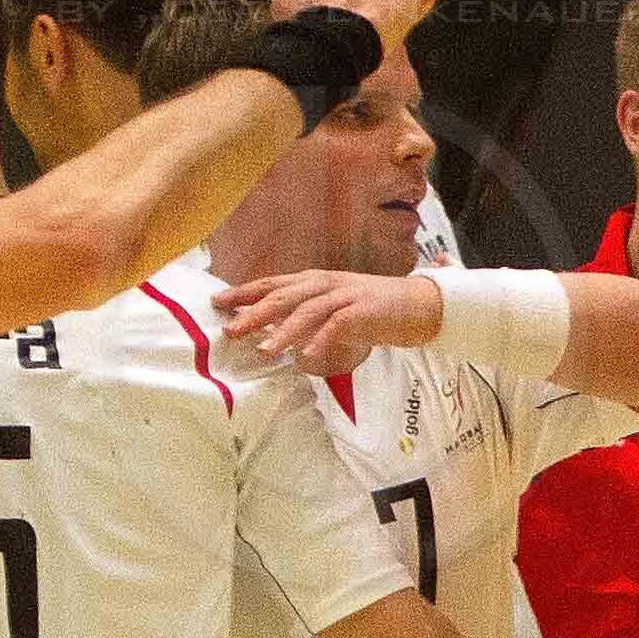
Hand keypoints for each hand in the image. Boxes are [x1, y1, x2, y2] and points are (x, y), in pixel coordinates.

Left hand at [219, 269, 440, 369]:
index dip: (244, 292)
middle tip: (230, 330)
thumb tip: (278, 336)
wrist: (421, 305)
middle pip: (283, 296)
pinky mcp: (365, 311)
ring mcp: (346, 296)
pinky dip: (321, 339)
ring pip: (307, 310)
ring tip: (264, 350)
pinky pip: (338, 325)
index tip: (217, 302)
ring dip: (283, 331)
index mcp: (316, 281)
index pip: (273, 284)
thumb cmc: (375, 310)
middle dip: (254, 312)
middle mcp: (326, 284)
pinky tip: (306, 356)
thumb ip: (308, 318)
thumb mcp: (335, 310)